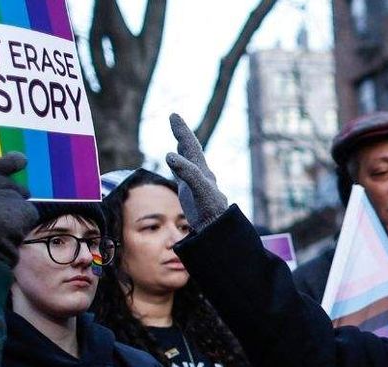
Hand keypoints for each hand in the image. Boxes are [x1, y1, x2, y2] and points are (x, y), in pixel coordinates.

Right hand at [0, 153, 37, 265]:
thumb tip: (1, 177)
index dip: (5, 162)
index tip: (21, 160)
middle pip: (6, 182)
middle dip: (11, 194)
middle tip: (4, 215)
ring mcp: (3, 196)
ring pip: (19, 195)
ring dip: (17, 208)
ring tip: (2, 228)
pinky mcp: (21, 209)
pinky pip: (29, 211)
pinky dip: (24, 221)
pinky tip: (11, 234)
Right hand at [164, 114, 228, 231]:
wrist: (217, 229)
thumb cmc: (210, 211)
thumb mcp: (199, 189)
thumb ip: (186, 172)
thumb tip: (169, 155)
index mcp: (202, 171)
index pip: (191, 146)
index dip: (182, 131)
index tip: (174, 116)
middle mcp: (201, 174)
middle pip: (191, 150)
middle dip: (182, 134)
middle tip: (174, 118)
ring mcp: (197, 184)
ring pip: (189, 161)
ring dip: (183, 148)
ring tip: (179, 138)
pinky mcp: (192, 194)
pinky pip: (184, 175)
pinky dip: (179, 166)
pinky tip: (176, 164)